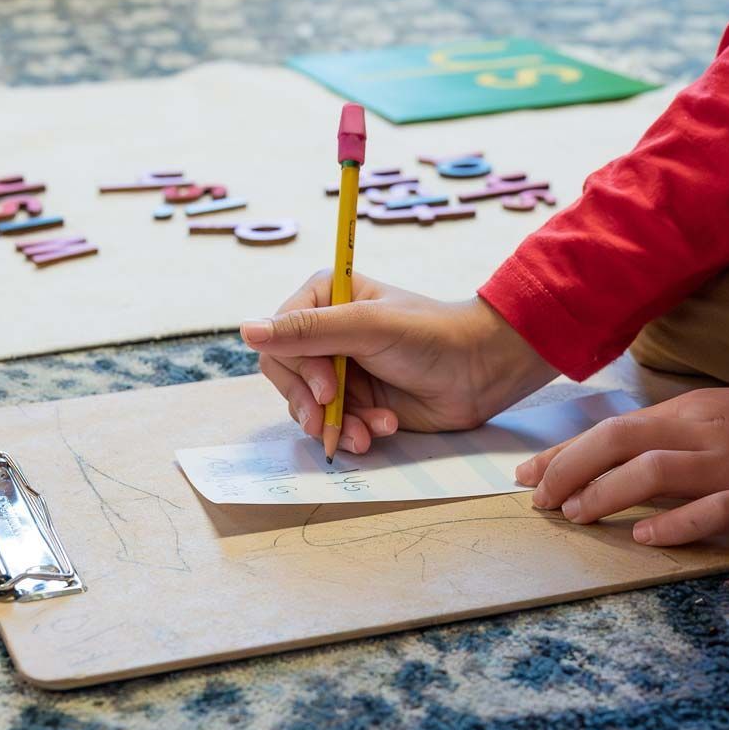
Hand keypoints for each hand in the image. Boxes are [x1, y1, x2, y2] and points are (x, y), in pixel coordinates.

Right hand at [241, 272, 557, 453]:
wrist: (481, 372)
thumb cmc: (431, 335)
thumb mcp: (368, 327)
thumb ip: (309, 331)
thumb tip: (246, 331)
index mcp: (323, 297)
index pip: (279, 338)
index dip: (297, 369)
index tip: (326, 389)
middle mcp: (326, 331)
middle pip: (286, 376)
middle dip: (312, 405)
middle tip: (333, 419)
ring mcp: (340, 367)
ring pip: (307, 407)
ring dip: (337, 423)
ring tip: (369, 431)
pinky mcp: (356, 400)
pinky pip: (332, 424)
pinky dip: (353, 432)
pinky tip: (381, 429)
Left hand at [515, 386, 728, 545]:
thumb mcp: (701, 424)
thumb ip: (652, 443)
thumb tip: (587, 467)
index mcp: (684, 414)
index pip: (611, 429)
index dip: (564, 454)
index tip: (527, 477)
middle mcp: (700, 434)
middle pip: (620, 440)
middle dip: (571, 469)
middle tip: (544, 500)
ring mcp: (727, 465)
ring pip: (654, 470)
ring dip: (607, 493)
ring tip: (578, 514)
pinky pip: (708, 510)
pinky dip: (671, 525)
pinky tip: (642, 538)